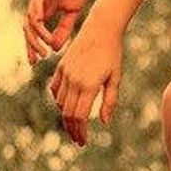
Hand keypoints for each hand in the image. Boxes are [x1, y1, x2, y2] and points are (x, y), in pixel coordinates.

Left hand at [25, 0, 97, 63]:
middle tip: (39, 57)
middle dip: (32, 43)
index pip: (34, 30)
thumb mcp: (73, 12)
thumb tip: (56, 48)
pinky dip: (37, 12)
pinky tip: (40, 24)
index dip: (33, 45)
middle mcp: (39, 2)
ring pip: (31, 15)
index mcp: (45, 9)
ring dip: (36, 32)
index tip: (37, 61)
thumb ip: (64, 29)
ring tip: (44, 45)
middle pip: (28, 26)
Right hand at [49, 17, 122, 145]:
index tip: (83, 141)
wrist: (100, 29)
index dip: (80, 132)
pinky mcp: (61, 66)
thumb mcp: (115, 79)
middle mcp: (74, 80)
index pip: (79, 116)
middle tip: (78, 140)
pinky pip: (55, 89)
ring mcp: (65, 73)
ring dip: (65, 116)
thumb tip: (103, 121)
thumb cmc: (113, 54)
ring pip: (60, 102)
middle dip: (72, 129)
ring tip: (74, 127)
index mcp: (88, 85)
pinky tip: (65, 108)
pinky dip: (58, 100)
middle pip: (68, 113)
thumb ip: (109, 101)